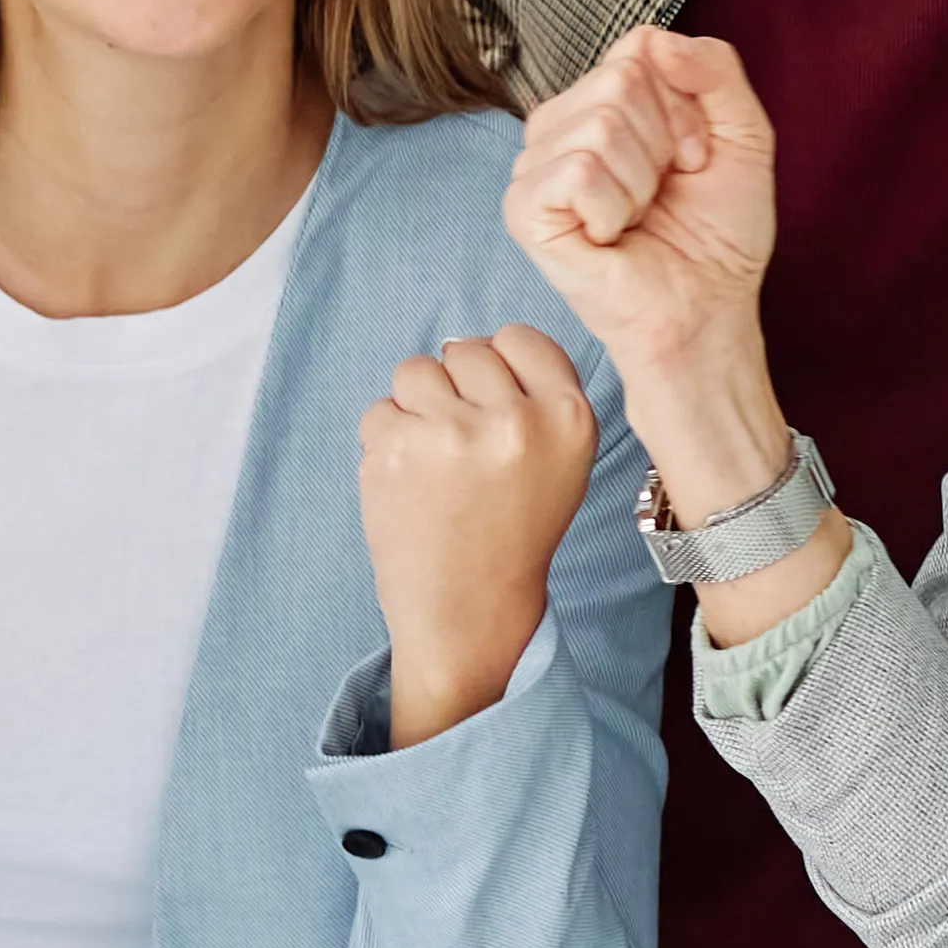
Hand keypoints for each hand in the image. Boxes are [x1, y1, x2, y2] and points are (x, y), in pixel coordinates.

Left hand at [355, 325, 602, 749]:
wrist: (470, 608)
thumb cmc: (513, 530)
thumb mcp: (561, 461)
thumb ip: (531, 396)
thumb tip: (462, 345)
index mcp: (569, 417)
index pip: (519, 339)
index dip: (500, 370)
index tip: (494, 410)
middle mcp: (516, 420)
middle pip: (464, 349)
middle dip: (455, 390)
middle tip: (462, 449)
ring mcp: (452, 432)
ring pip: (414, 370)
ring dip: (415, 408)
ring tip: (434, 463)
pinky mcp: (396, 448)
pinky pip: (378, 410)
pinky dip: (385, 442)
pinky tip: (409, 483)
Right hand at [509, 29, 844, 631]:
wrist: (708, 315)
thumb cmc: (718, 237)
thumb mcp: (743, 135)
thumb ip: (715, 67)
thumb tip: (653, 38)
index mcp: (600, 106)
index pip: (638, 50)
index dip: (686, 107)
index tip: (694, 159)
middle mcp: (558, 131)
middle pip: (621, 82)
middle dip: (668, 141)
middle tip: (669, 194)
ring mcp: (535, 171)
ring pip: (600, 122)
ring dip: (645, 178)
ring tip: (643, 217)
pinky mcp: (525, 213)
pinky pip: (576, 168)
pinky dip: (615, 204)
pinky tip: (613, 234)